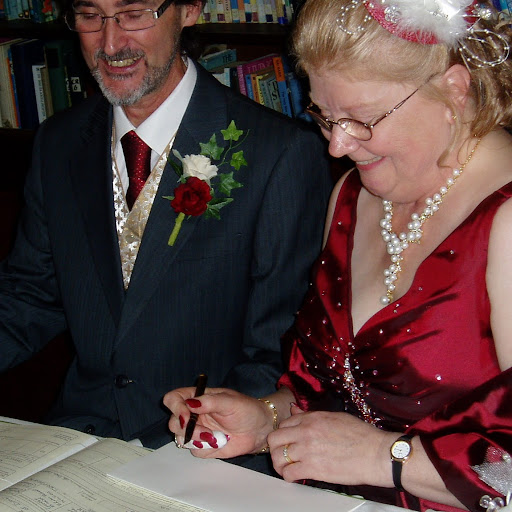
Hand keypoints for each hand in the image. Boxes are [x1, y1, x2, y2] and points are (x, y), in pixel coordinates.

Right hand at [163, 387, 272, 458]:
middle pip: (173, 422)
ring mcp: (197, 430)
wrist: (259, 430)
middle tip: (204, 432)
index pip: (173, 398)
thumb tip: (189, 403)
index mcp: (197, 397)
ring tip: (216, 437)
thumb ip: (209, 402)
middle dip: (186, 429)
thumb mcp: (230, 401)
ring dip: (197, 440)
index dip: (175, 407)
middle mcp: (193, 414)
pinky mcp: (203, 446)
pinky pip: (194, 451)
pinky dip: (206, 449)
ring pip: (181, 438)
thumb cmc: (247, 410)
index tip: (186, 417)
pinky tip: (220, 442)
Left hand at [268, 405, 394, 486]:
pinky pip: (288, 473)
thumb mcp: (335, 417)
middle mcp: (306, 432)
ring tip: (286, 467)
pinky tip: (295, 476)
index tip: (286, 441)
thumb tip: (295, 410)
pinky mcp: (313, 468)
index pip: (284, 423)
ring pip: (277, 457)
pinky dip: (288, 476)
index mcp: (312, 418)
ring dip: (279, 464)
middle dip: (275, 447)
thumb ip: (311, 415)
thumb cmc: (361, 435)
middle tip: (281, 454)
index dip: (283, 434)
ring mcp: (308, 450)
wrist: (376, 453)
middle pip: (274, 439)